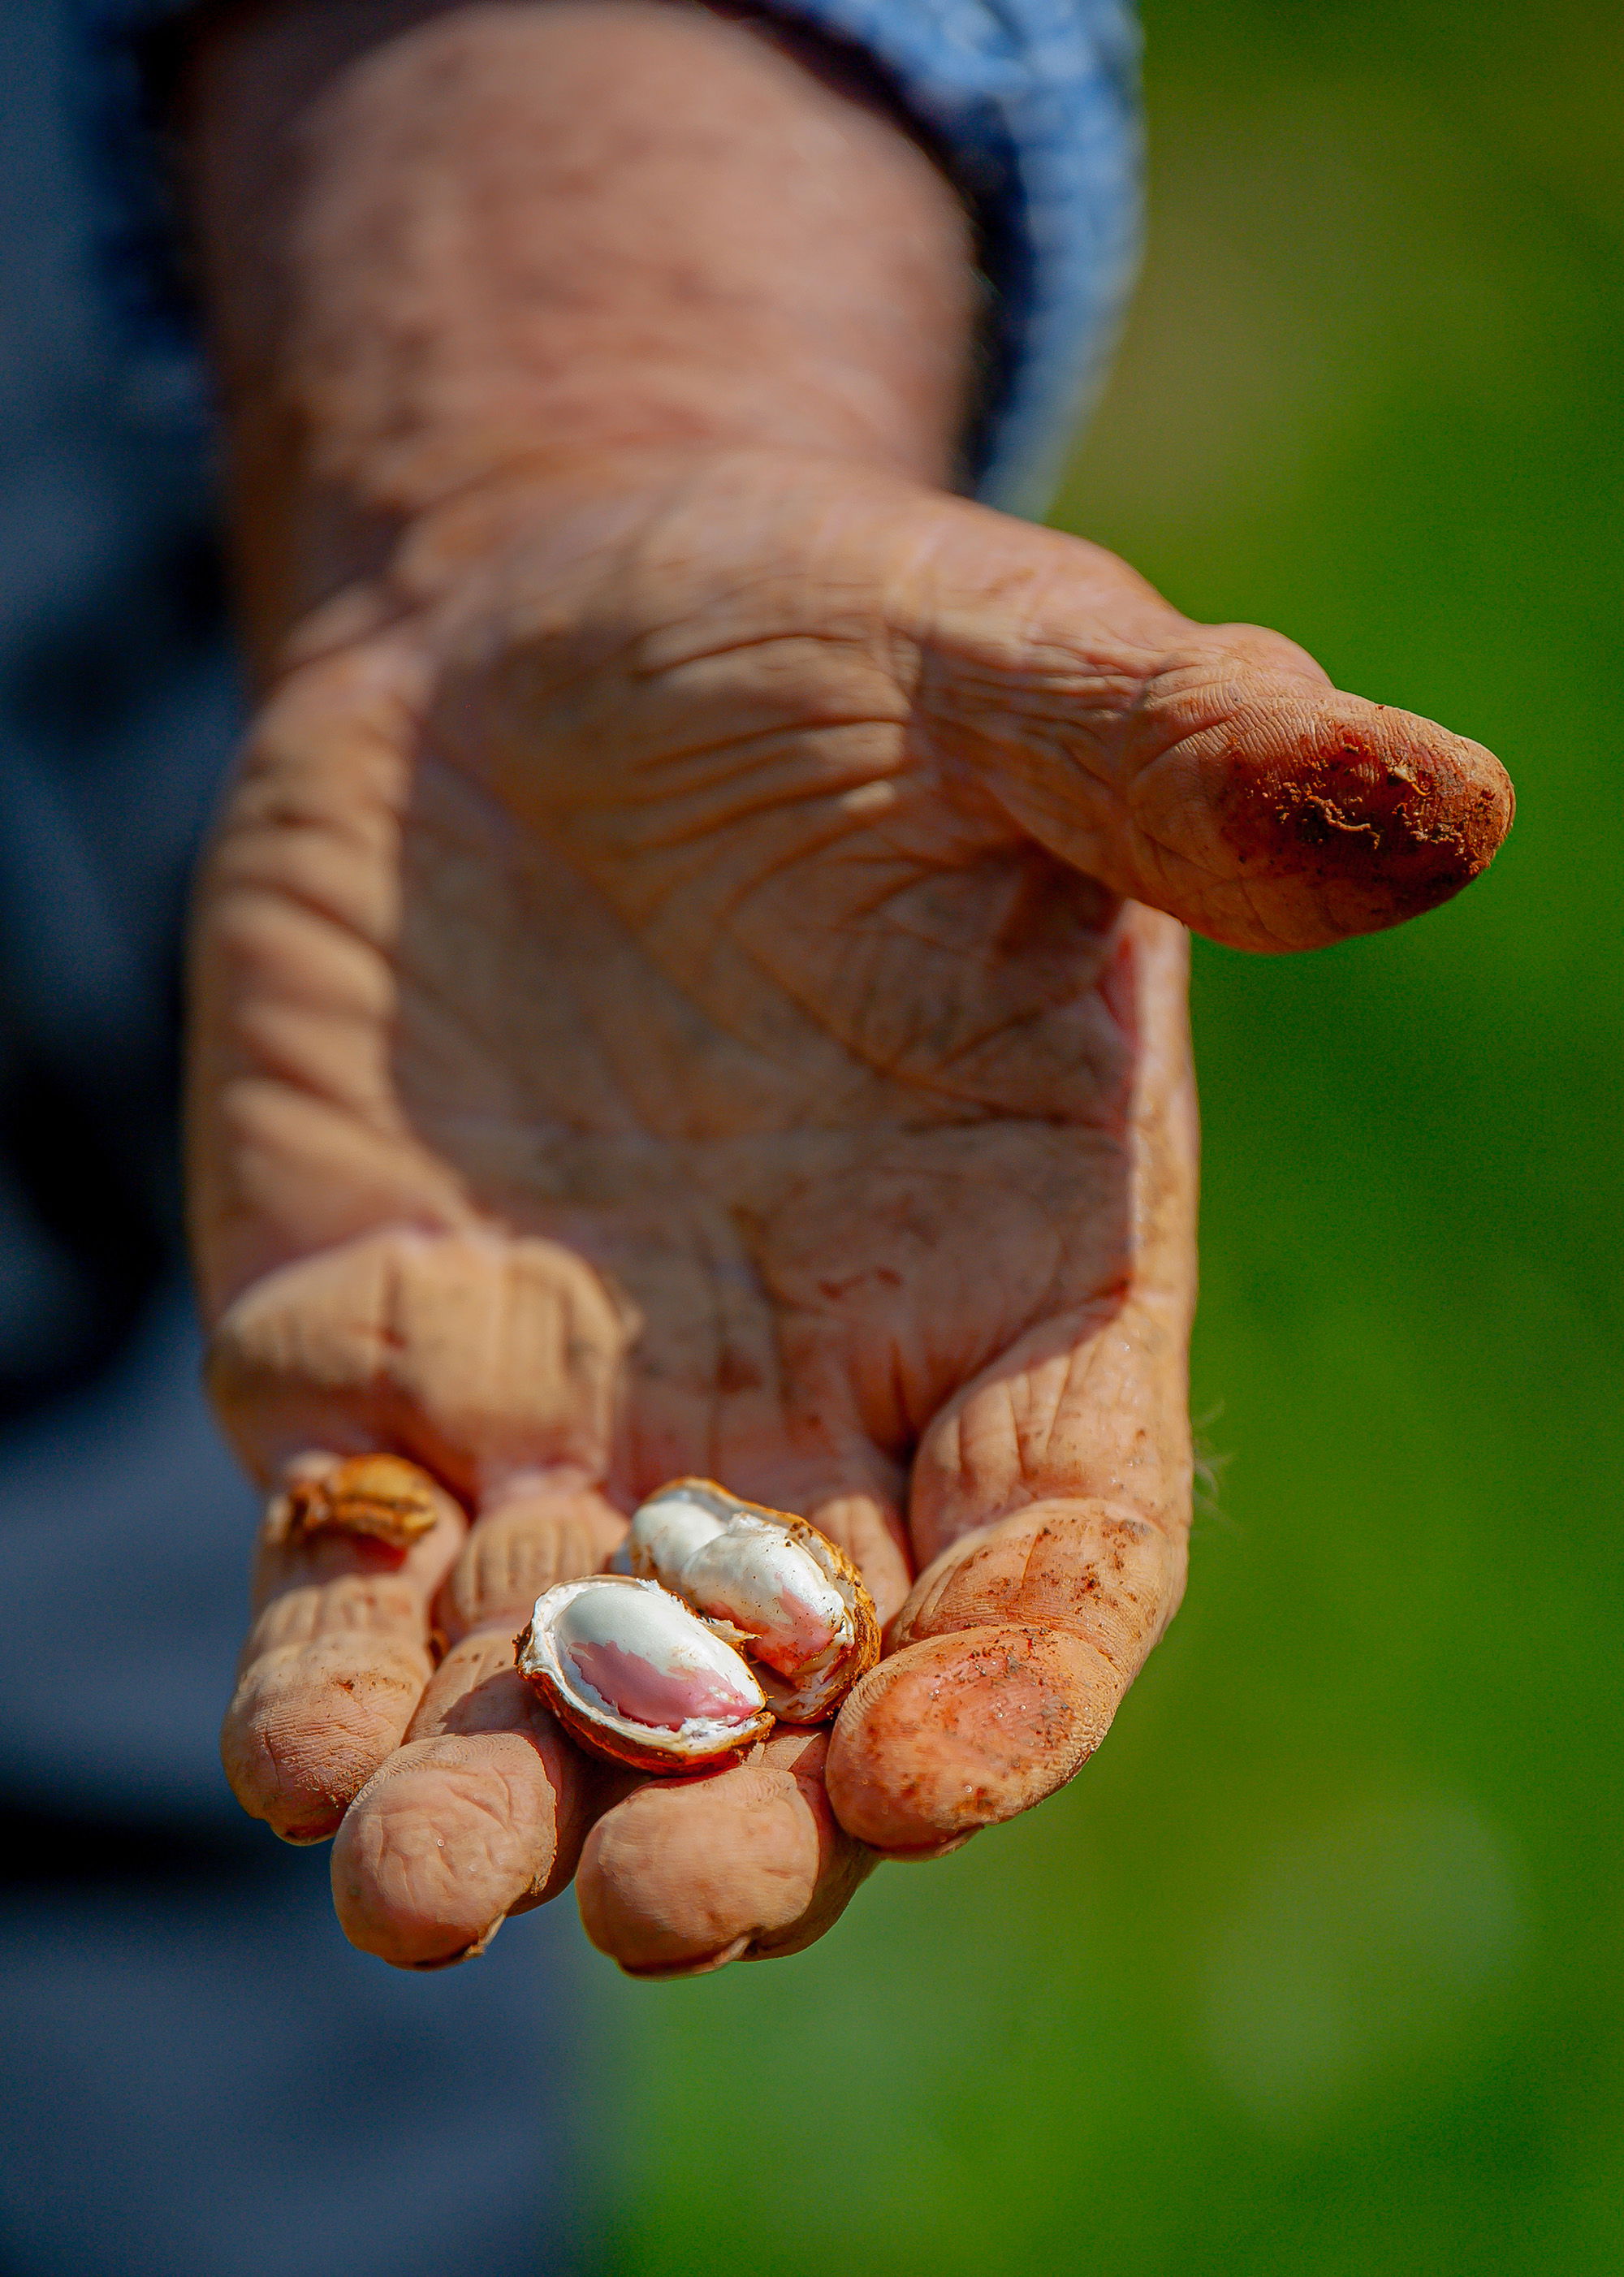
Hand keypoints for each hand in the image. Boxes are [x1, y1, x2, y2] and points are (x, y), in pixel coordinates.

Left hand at [198, 442, 1509, 1970]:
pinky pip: (349, 1583)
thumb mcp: (1002, 669)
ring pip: (564, 1695)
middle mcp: (813, 1401)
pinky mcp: (373, 1381)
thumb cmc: (816, 642)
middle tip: (672, 1897)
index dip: (1010, 1684)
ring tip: (424, 1885)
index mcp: (1018, 1286)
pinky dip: (319, 1680)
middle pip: (807, 1702)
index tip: (921, 1773)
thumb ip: (1189, 762)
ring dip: (501, 1811)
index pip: (1055, 1559)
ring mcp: (582, 1414)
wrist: (530, 638)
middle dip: (746, 1821)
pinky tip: (292, 1749)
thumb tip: (1444, 801)